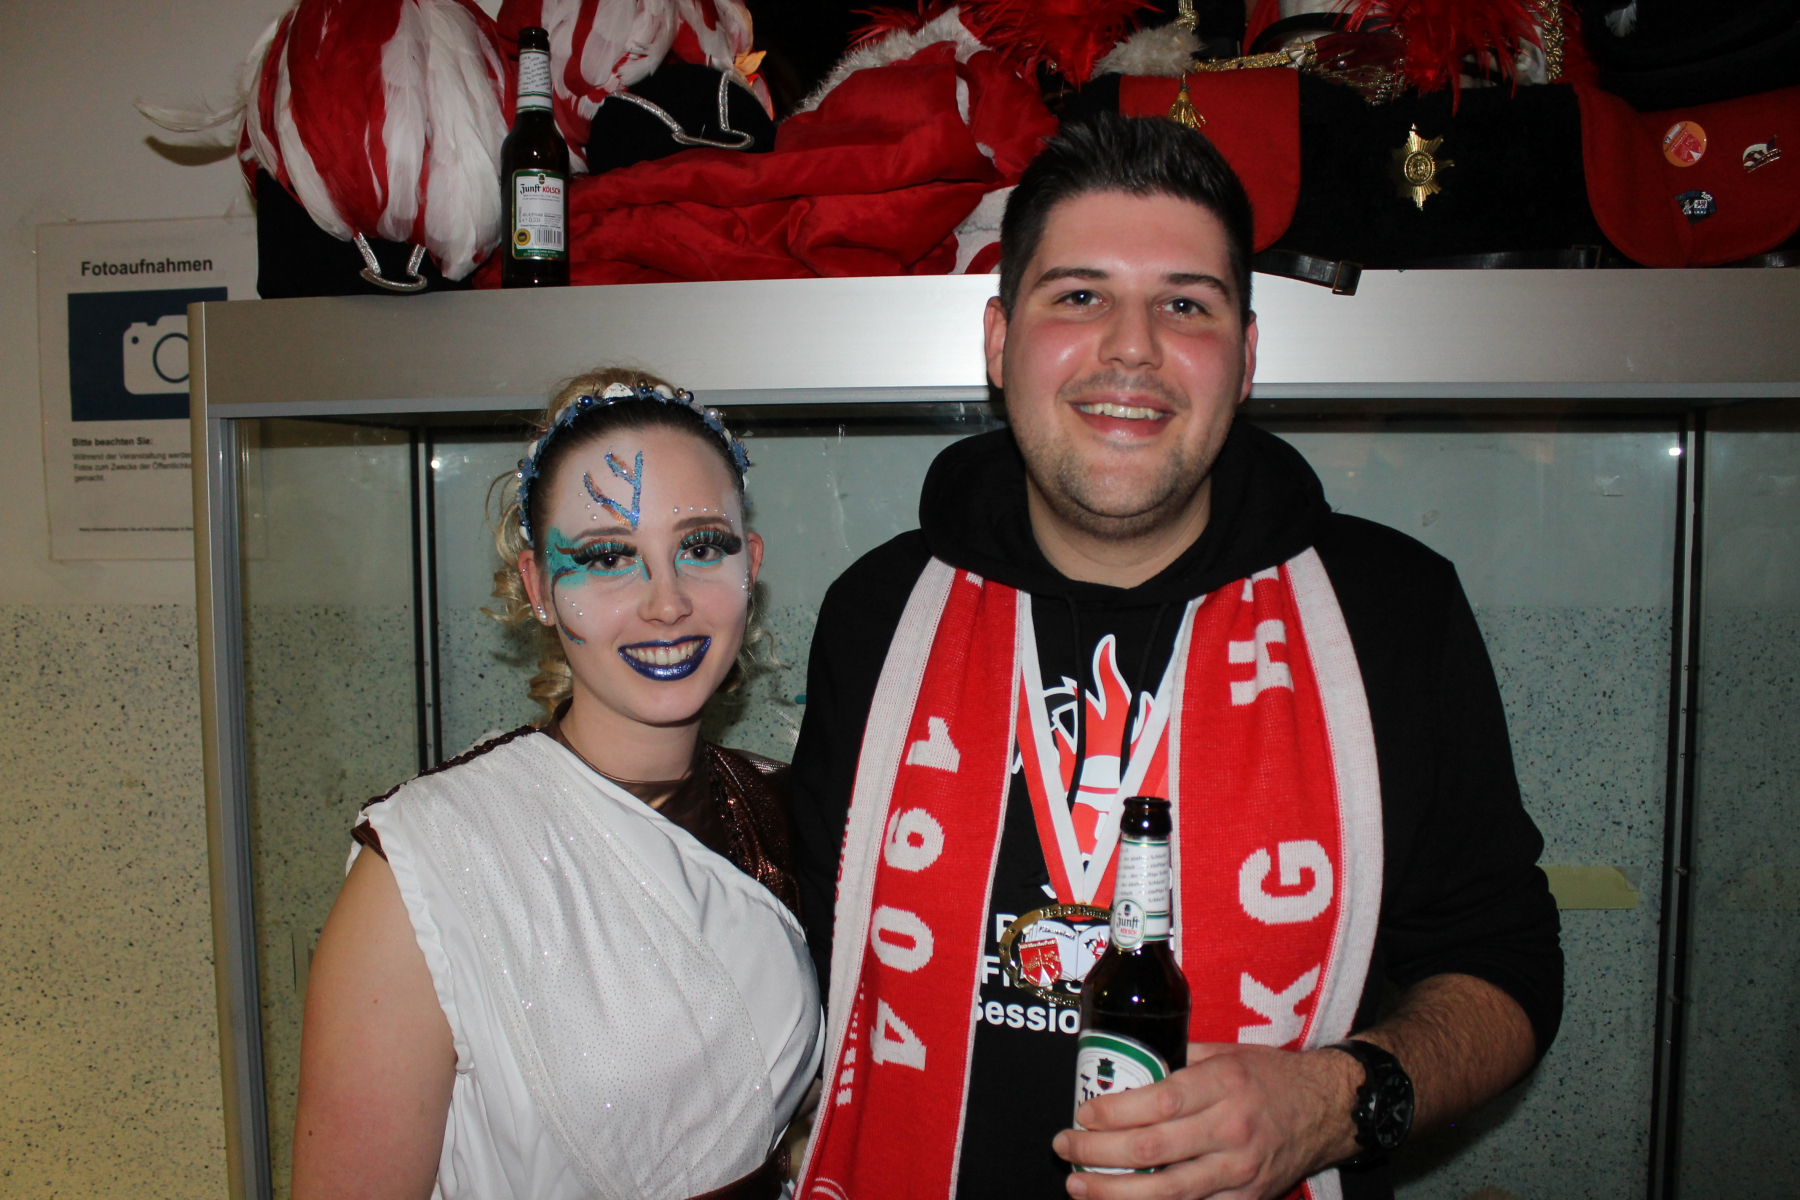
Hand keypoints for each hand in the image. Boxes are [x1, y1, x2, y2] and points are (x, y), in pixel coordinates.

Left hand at [1052, 1042, 1361, 1199]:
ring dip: (1115, 1192)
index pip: (1158, 1101)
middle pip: (1153, 1149)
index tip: (1082, 1112)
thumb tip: (1124, 1063)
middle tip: (1065, 1148)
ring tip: (1079, 1186)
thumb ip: (1178, 1059)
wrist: (1329, 1109)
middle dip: (1099, 1153)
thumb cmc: (1271, 1076)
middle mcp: (1232, 1129)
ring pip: (1169, 1191)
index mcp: (1224, 1084)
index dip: (1114, 1112)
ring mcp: (1240, 1171)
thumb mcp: (1227, 1053)